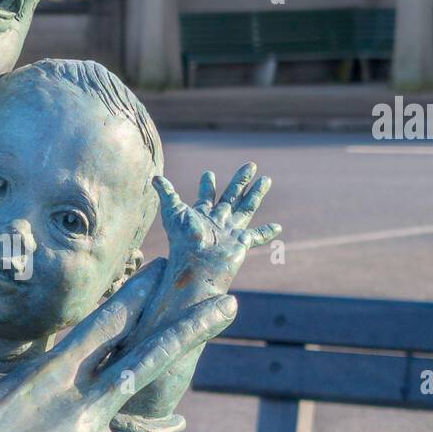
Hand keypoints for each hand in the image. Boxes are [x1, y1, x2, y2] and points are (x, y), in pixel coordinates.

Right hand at [0, 266, 237, 431]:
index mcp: (40, 378)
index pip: (103, 325)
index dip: (139, 297)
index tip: (164, 272)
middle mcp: (72, 407)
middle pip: (146, 357)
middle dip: (188, 325)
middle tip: (227, 301)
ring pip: (155, 407)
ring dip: (188, 377)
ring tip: (210, 380)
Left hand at [154, 162, 281, 292]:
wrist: (194, 266)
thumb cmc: (181, 241)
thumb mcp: (172, 212)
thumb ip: (167, 194)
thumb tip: (155, 177)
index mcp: (202, 214)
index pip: (206, 196)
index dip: (207, 185)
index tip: (208, 173)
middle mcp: (217, 221)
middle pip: (232, 195)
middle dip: (240, 181)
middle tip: (250, 165)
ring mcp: (230, 231)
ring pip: (247, 207)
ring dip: (256, 193)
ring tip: (266, 179)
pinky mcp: (241, 242)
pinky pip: (256, 236)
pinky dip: (267, 232)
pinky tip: (278, 227)